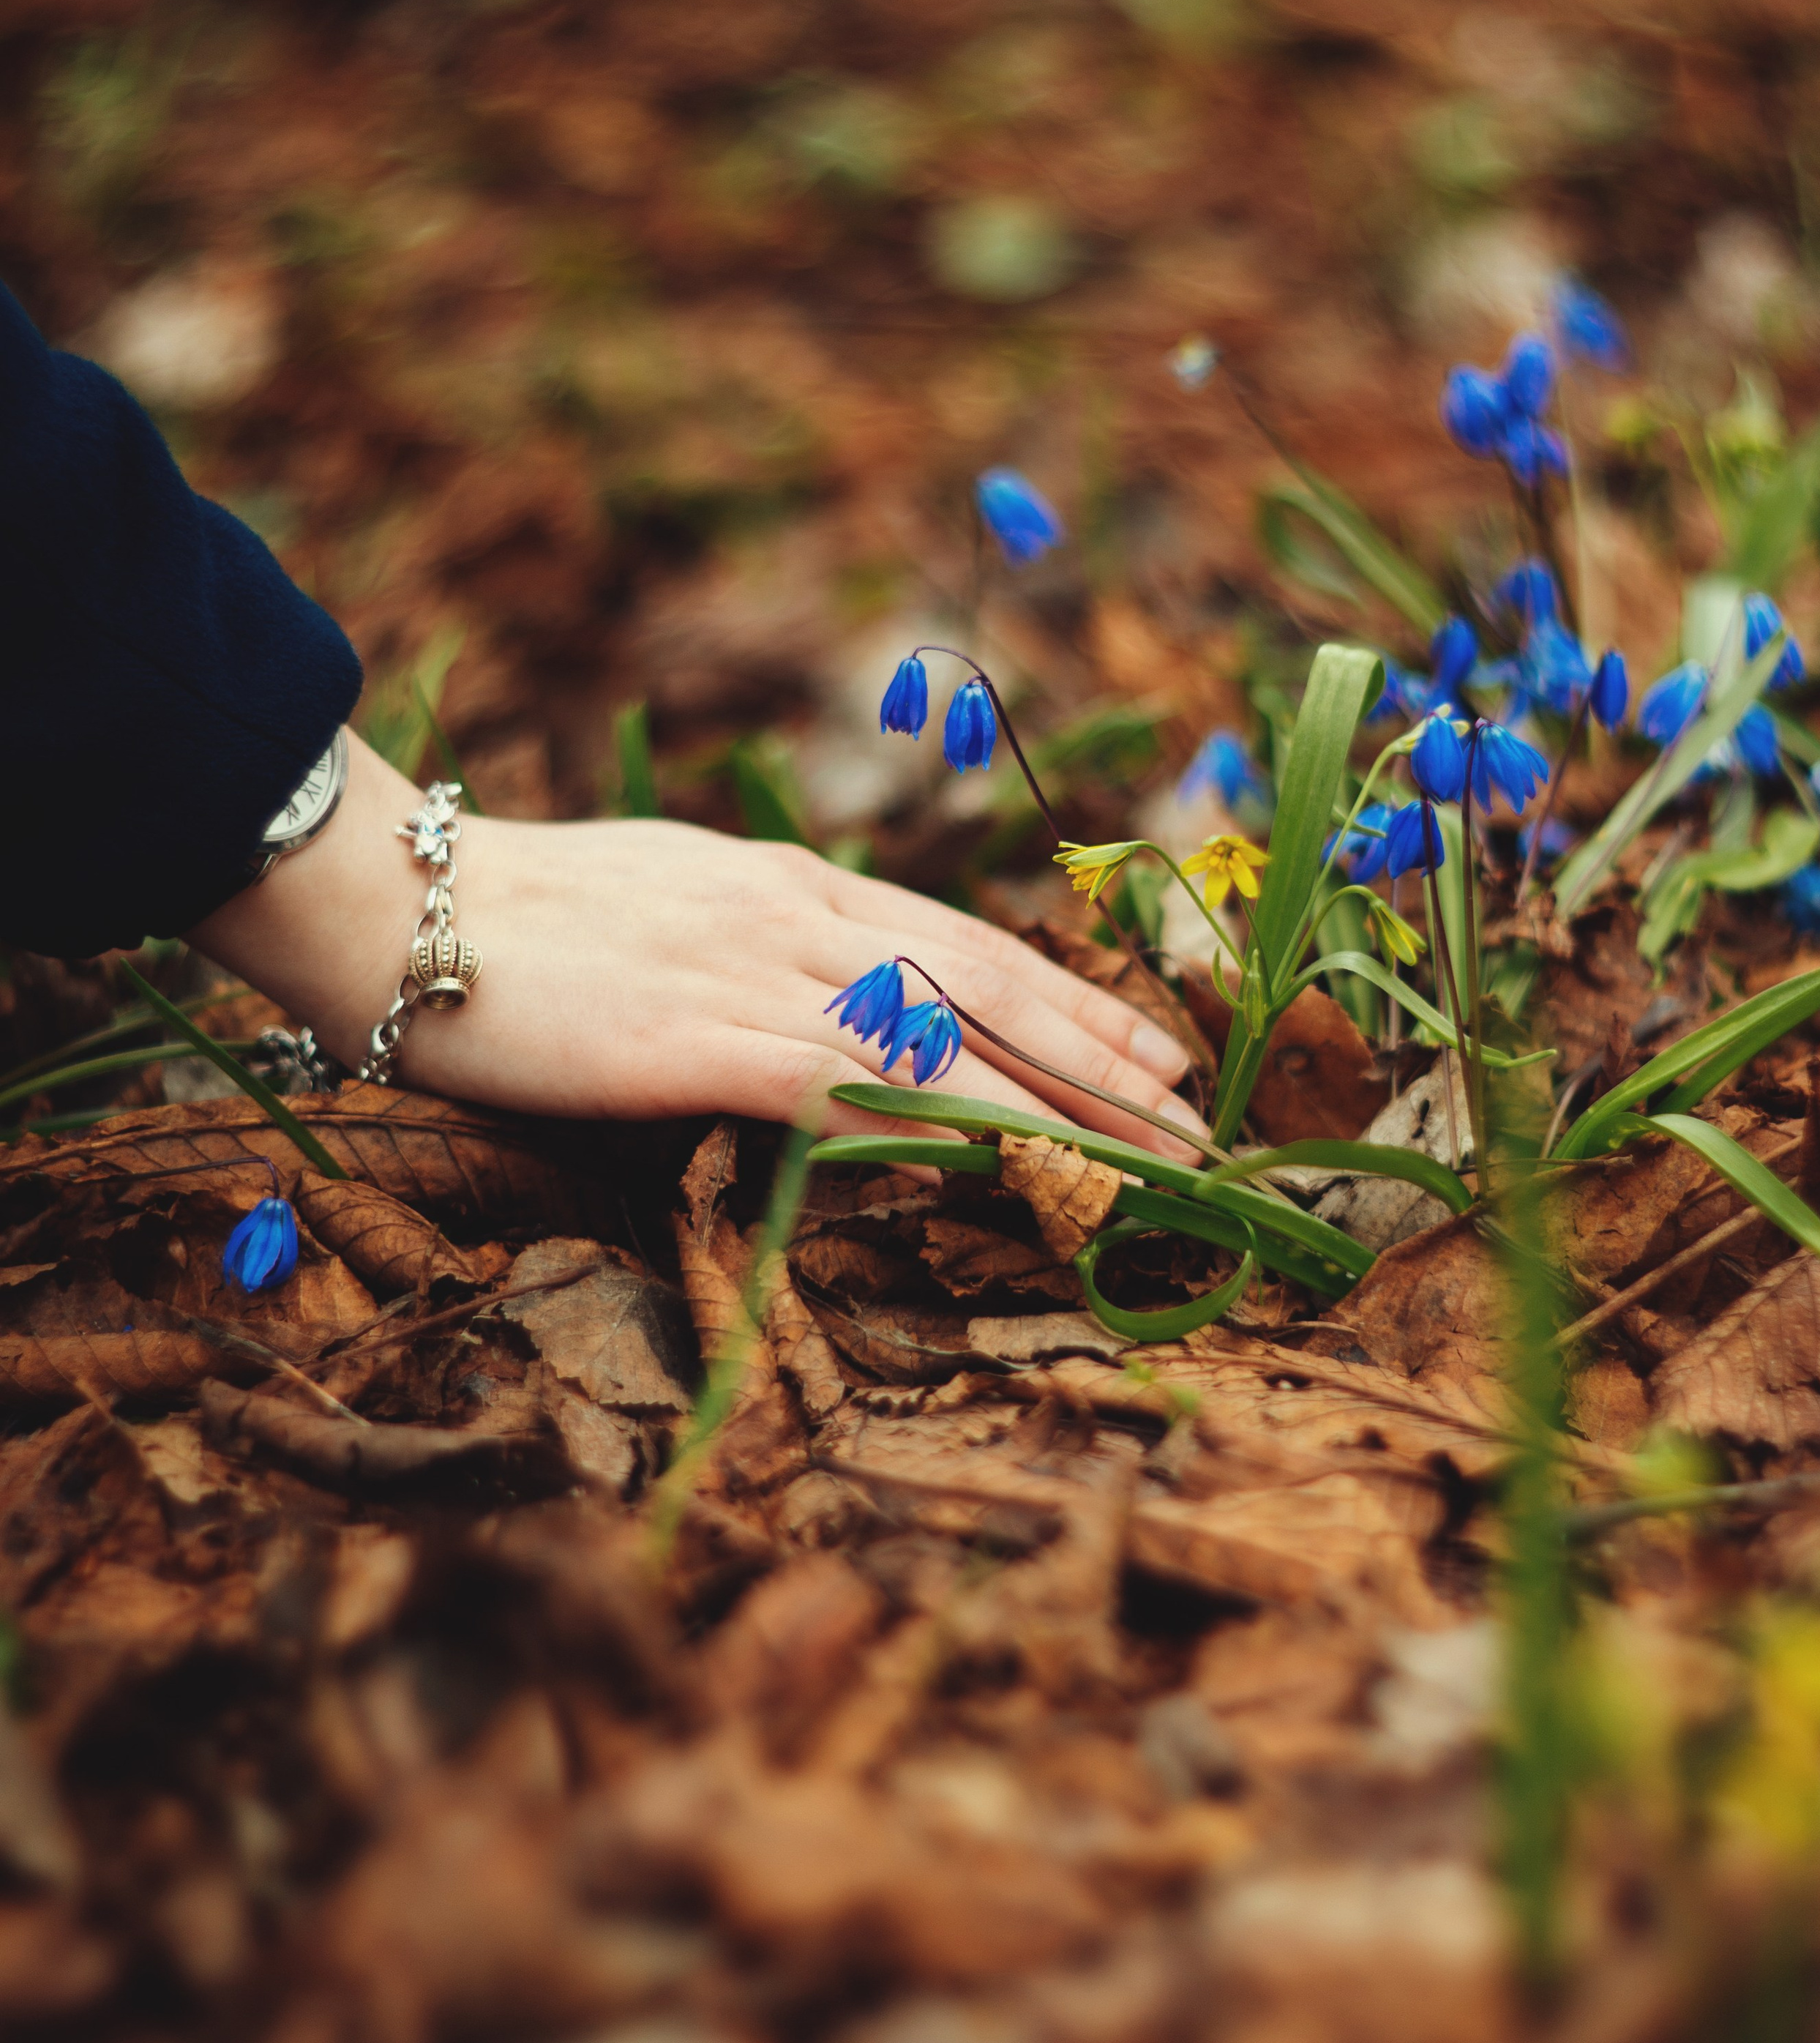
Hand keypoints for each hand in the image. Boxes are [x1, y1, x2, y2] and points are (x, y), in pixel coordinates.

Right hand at [191, 734, 1206, 1157]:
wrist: (402, 899)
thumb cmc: (522, 914)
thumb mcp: (671, 903)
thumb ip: (757, 944)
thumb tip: (824, 996)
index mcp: (791, 885)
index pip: (963, 941)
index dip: (1069, 997)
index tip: (1151, 1046)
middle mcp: (796, 915)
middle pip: (985, 983)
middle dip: (1101, 1053)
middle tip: (1195, 1112)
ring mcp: (753, 972)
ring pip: (944, 1036)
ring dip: (1057, 1100)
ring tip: (1145, 1154)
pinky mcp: (698, 1038)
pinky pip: (845, 1084)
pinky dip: (939, 1120)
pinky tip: (1006, 1158)